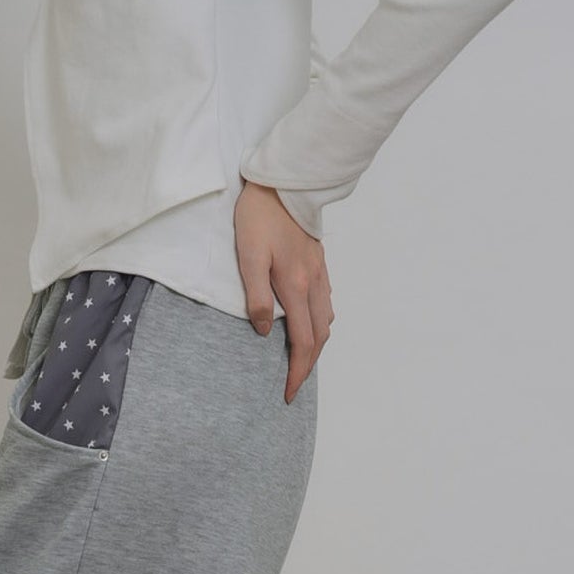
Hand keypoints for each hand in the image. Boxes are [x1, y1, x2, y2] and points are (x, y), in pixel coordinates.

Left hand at [234, 179, 333, 403]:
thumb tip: (264, 330)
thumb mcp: (248, 257)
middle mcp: (313, 283)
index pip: (302, 342)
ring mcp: (319, 272)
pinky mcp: (319, 262)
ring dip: (316, 345)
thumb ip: (256, 296)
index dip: (297, 371)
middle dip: (308, 366)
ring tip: (299, 359)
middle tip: (294, 384)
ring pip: (326, 320)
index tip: (289, 392)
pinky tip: (308, 323)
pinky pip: (325, 302)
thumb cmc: (259, 215)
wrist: (284, 180)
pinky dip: (319, 322)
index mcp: (295, 286)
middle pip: (319, 337)